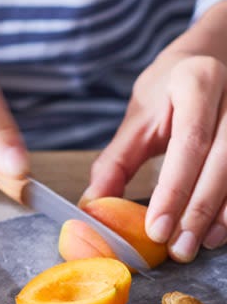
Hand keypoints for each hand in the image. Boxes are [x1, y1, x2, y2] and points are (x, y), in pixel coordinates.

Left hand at [83, 2, 226, 262]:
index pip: (189, 143)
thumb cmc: (170, 90)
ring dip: (222, 214)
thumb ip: (115, 162)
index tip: (156, 229)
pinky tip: (219, 231)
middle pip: (222, 160)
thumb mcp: (138, 117)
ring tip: (198, 245)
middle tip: (178, 249)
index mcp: (196, 82)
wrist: (213, 55)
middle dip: (198, 211)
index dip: (174, 190)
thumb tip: (90, 207)